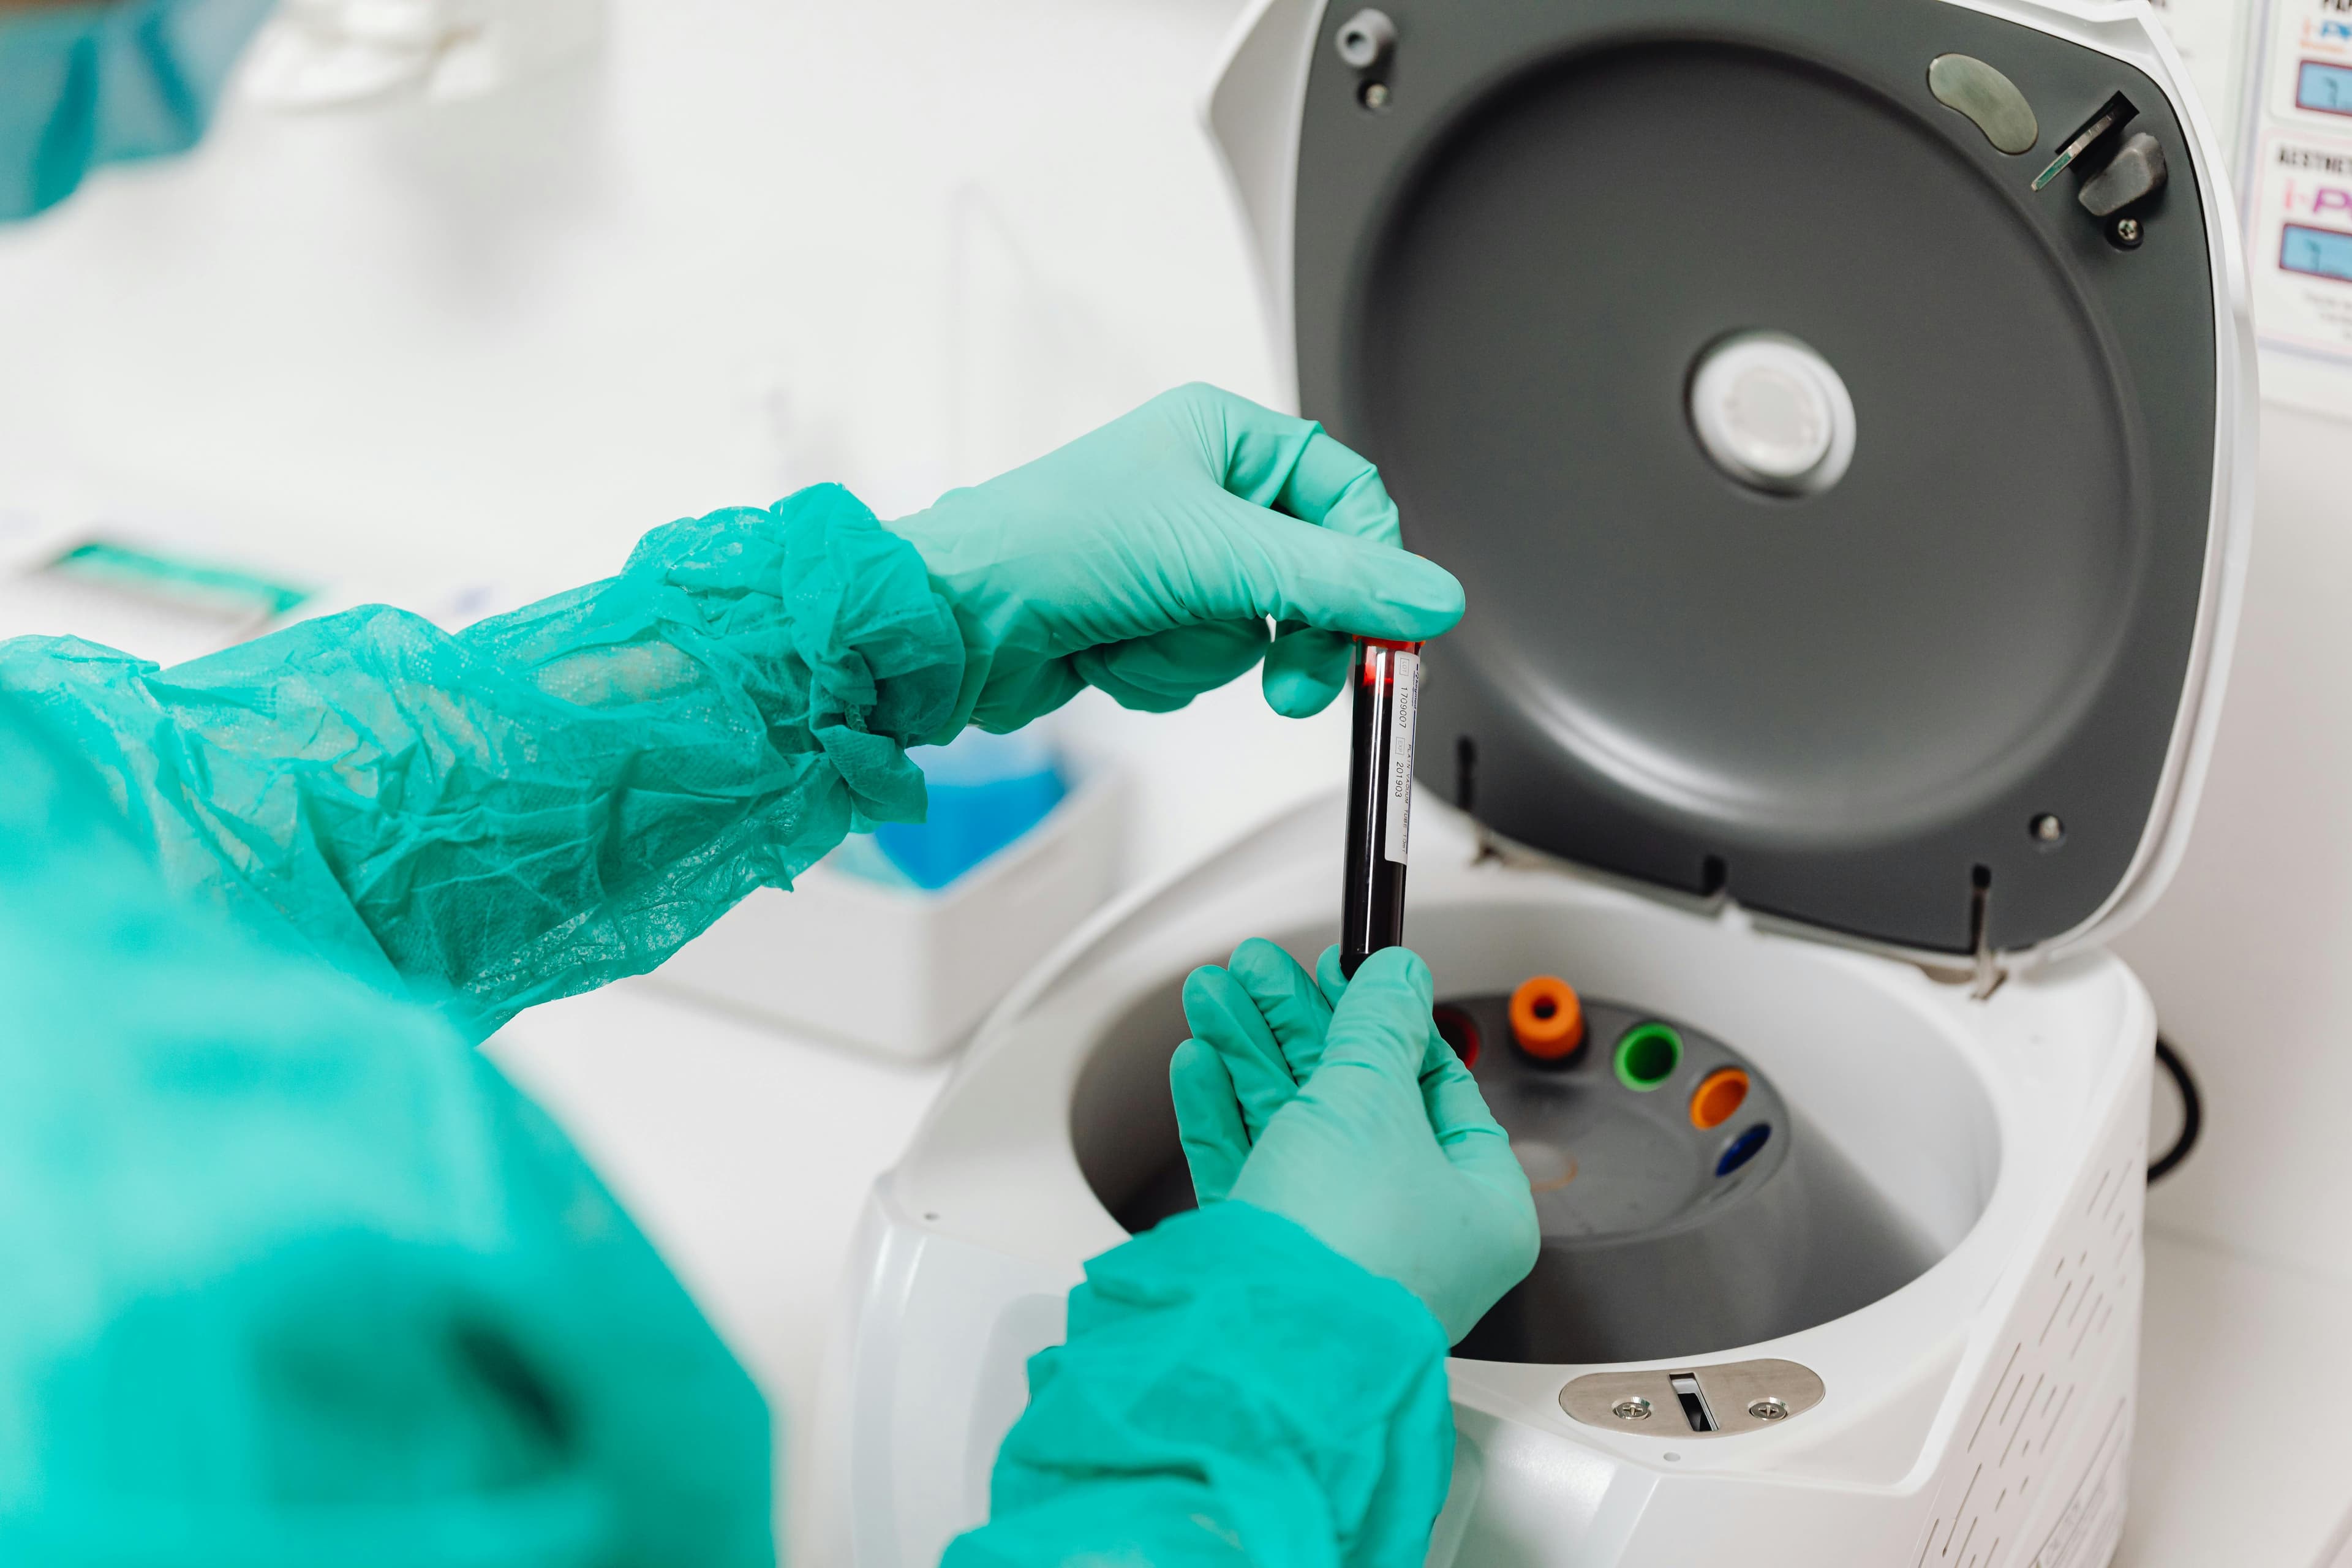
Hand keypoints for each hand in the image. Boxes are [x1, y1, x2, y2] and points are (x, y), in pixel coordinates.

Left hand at [886, 384, 1462, 732]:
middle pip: (1314, 579)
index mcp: (1226, 438)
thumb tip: (1429, 598)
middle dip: (1292, 636)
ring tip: (1143, 630)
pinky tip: (1115, 652)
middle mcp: (1205, 490)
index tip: (1383, 633)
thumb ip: (1337, 583)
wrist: (955, 624)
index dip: (1370, 569)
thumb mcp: (1220, 556)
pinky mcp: (1147, 622)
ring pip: (1259, 632)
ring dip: (1202, 653)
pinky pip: (1205, 666)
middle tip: (1292, 682)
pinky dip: (1165, 674)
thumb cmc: (1050, 547)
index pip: (1349, 499)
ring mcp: (1176, 561)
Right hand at [1170, 939, 1538, 1342]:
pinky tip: (1199, 1065)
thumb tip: (1397, 977)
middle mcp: (1412, 1231)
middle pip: (1353, 1098)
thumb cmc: (1350, 1244)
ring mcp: (1337, 1246)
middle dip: (1293, 1026)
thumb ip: (1378, 1026)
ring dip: (1247, 1053)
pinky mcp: (1272, 1261)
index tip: (1345, 976)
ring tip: (1214, 996)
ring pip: (1293, 1127)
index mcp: (1475, 1204)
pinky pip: (1250, 1169)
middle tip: (1257, 971)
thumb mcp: (1373, 1098)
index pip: (1438, 1088)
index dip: (1386, 1021)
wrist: (1268, 1342)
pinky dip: (1222, 1113)